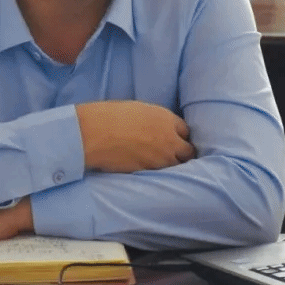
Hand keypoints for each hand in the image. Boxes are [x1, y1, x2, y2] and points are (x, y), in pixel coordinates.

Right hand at [76, 100, 195, 172]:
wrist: (95, 133)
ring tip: (165, 165)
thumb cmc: (111, 115)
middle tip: (176, 155)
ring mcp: (160, 158)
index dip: (180, 135)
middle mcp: (169, 140)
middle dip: (183, 153)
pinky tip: (151, 171)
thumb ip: (155, 120)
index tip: (175, 138)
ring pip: (177, 166)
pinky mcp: (148, 172)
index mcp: (166, 119)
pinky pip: (161, 175)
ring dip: (173, 165)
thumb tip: (156, 126)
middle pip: (188, 151)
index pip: (185, 131)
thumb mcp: (139, 110)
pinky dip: (158, 173)